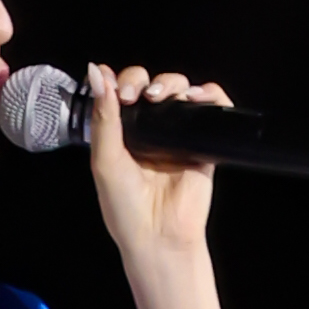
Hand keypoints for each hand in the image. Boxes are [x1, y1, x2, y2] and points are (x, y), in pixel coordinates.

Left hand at [86, 63, 229, 263]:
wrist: (158, 236)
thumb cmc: (125, 209)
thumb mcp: (105, 161)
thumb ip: (103, 117)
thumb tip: (96, 73)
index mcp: (121, 135)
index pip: (119, 93)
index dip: (117, 81)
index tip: (110, 81)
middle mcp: (148, 132)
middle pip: (148, 85)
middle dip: (140, 80)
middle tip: (134, 95)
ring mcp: (176, 135)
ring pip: (178, 89)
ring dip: (170, 82)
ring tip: (159, 96)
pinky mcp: (202, 141)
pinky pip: (212, 105)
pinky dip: (208, 92)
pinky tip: (195, 96)